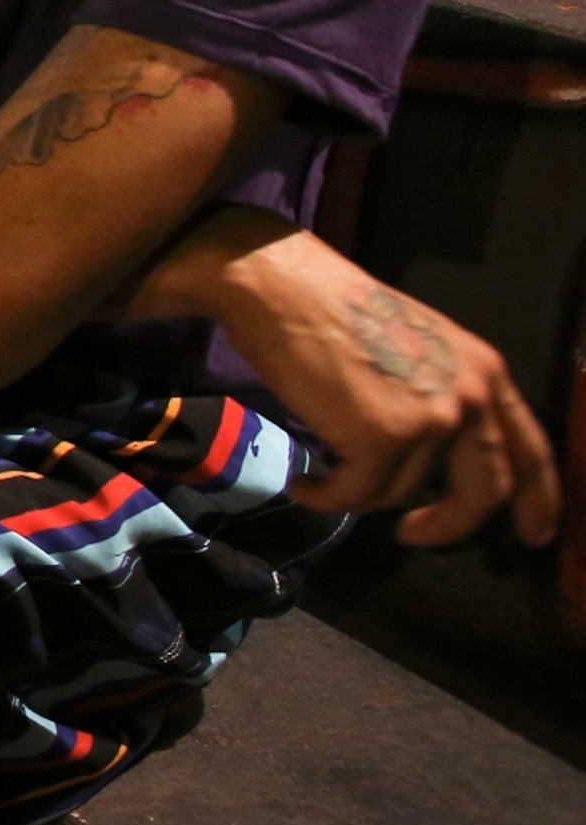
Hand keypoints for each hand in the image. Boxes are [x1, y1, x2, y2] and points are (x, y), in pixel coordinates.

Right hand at [203, 219, 558, 546]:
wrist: (285, 288)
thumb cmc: (333, 308)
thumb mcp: (418, 347)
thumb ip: (442, 394)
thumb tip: (431, 455)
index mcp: (484, 371)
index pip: (531, 449)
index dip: (539, 500)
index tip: (534, 535)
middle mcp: (470, 396)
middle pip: (486, 490)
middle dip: (452, 525)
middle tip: (417, 537)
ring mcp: (429, 419)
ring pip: (401, 491)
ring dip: (359, 491)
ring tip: (323, 473)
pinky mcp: (382, 438)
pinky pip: (356, 495)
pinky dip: (325, 497)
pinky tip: (305, 486)